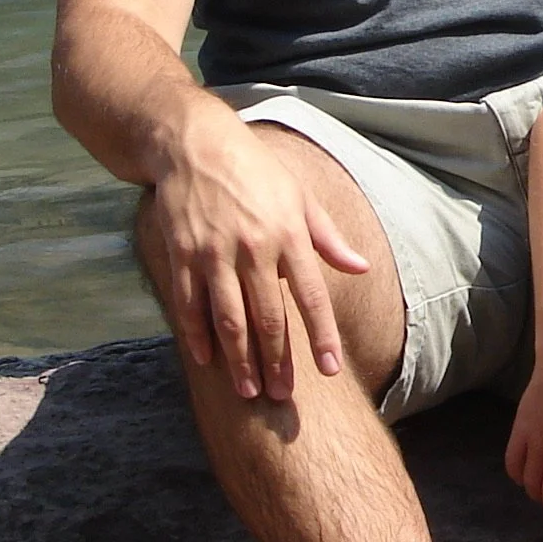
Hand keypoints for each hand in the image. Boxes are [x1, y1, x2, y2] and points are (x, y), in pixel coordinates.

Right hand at [153, 103, 369, 400]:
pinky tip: (208, 360)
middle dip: (279, 360)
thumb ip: (329, 238)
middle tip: (284, 396)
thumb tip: (360, 268)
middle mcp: (254, 247)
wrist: (196, 144)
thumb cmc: (256, 171)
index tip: (331, 368)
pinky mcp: (182, 253)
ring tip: (249, 391)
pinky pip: (190, 304)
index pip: (312, 296)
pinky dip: (198, 335)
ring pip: (230, 319)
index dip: (322, 336)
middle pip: (269, 317)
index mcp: (289, 235)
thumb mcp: (300, 197)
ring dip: (240, 360)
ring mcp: (214, 252)